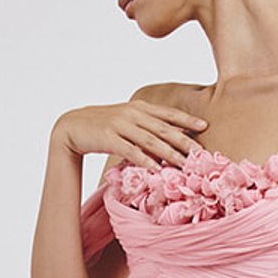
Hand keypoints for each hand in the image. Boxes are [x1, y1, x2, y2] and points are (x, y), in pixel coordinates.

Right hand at [53, 99, 208, 168]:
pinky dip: (145, 160)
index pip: (167, 113)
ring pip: (150, 140)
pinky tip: (157, 169)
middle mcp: (132, 114)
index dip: (186, 120)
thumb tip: (169, 138)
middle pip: (163, 128)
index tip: (204, 127)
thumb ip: (146, 125)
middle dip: (184, 141)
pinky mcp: (109, 138)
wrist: (72, 126)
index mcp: (139, 107)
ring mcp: (120, 125)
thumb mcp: (126, 120)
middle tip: (200, 153)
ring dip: (170, 153)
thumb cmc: (102, 126)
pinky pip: (131, 151)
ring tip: (185, 165)